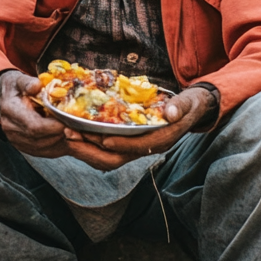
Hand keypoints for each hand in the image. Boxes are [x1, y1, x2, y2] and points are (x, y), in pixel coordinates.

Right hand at [0, 71, 68, 158]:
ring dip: (61, 143)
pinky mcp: (23, 147)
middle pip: (40, 140)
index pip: (33, 126)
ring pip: (43, 148)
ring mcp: (16, 140)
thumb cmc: (16, 87)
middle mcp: (11, 128)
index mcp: (10, 110)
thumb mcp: (20, 79)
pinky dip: (58, 148)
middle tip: (78, 130)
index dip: (53, 127)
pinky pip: (43, 152)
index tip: (67, 122)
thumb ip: (28, 82)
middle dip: (60, 136)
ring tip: (76, 135)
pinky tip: (69, 141)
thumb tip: (36, 85)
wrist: (7, 97)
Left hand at [62, 86, 217, 171]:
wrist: (192, 110)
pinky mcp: (129, 143)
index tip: (103, 138)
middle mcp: (148, 148)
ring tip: (67, 134)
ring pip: (108, 156)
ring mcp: (137, 147)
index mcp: (163, 140)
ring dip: (86, 148)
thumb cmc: (189, 105)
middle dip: (92, 150)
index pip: (139, 147)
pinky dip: (91, 143)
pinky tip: (77, 133)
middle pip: (116, 158)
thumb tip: (170, 113)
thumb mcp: (188, 102)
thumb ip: (179, 107)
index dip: (121, 144)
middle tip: (71, 135)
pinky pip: (107, 149)